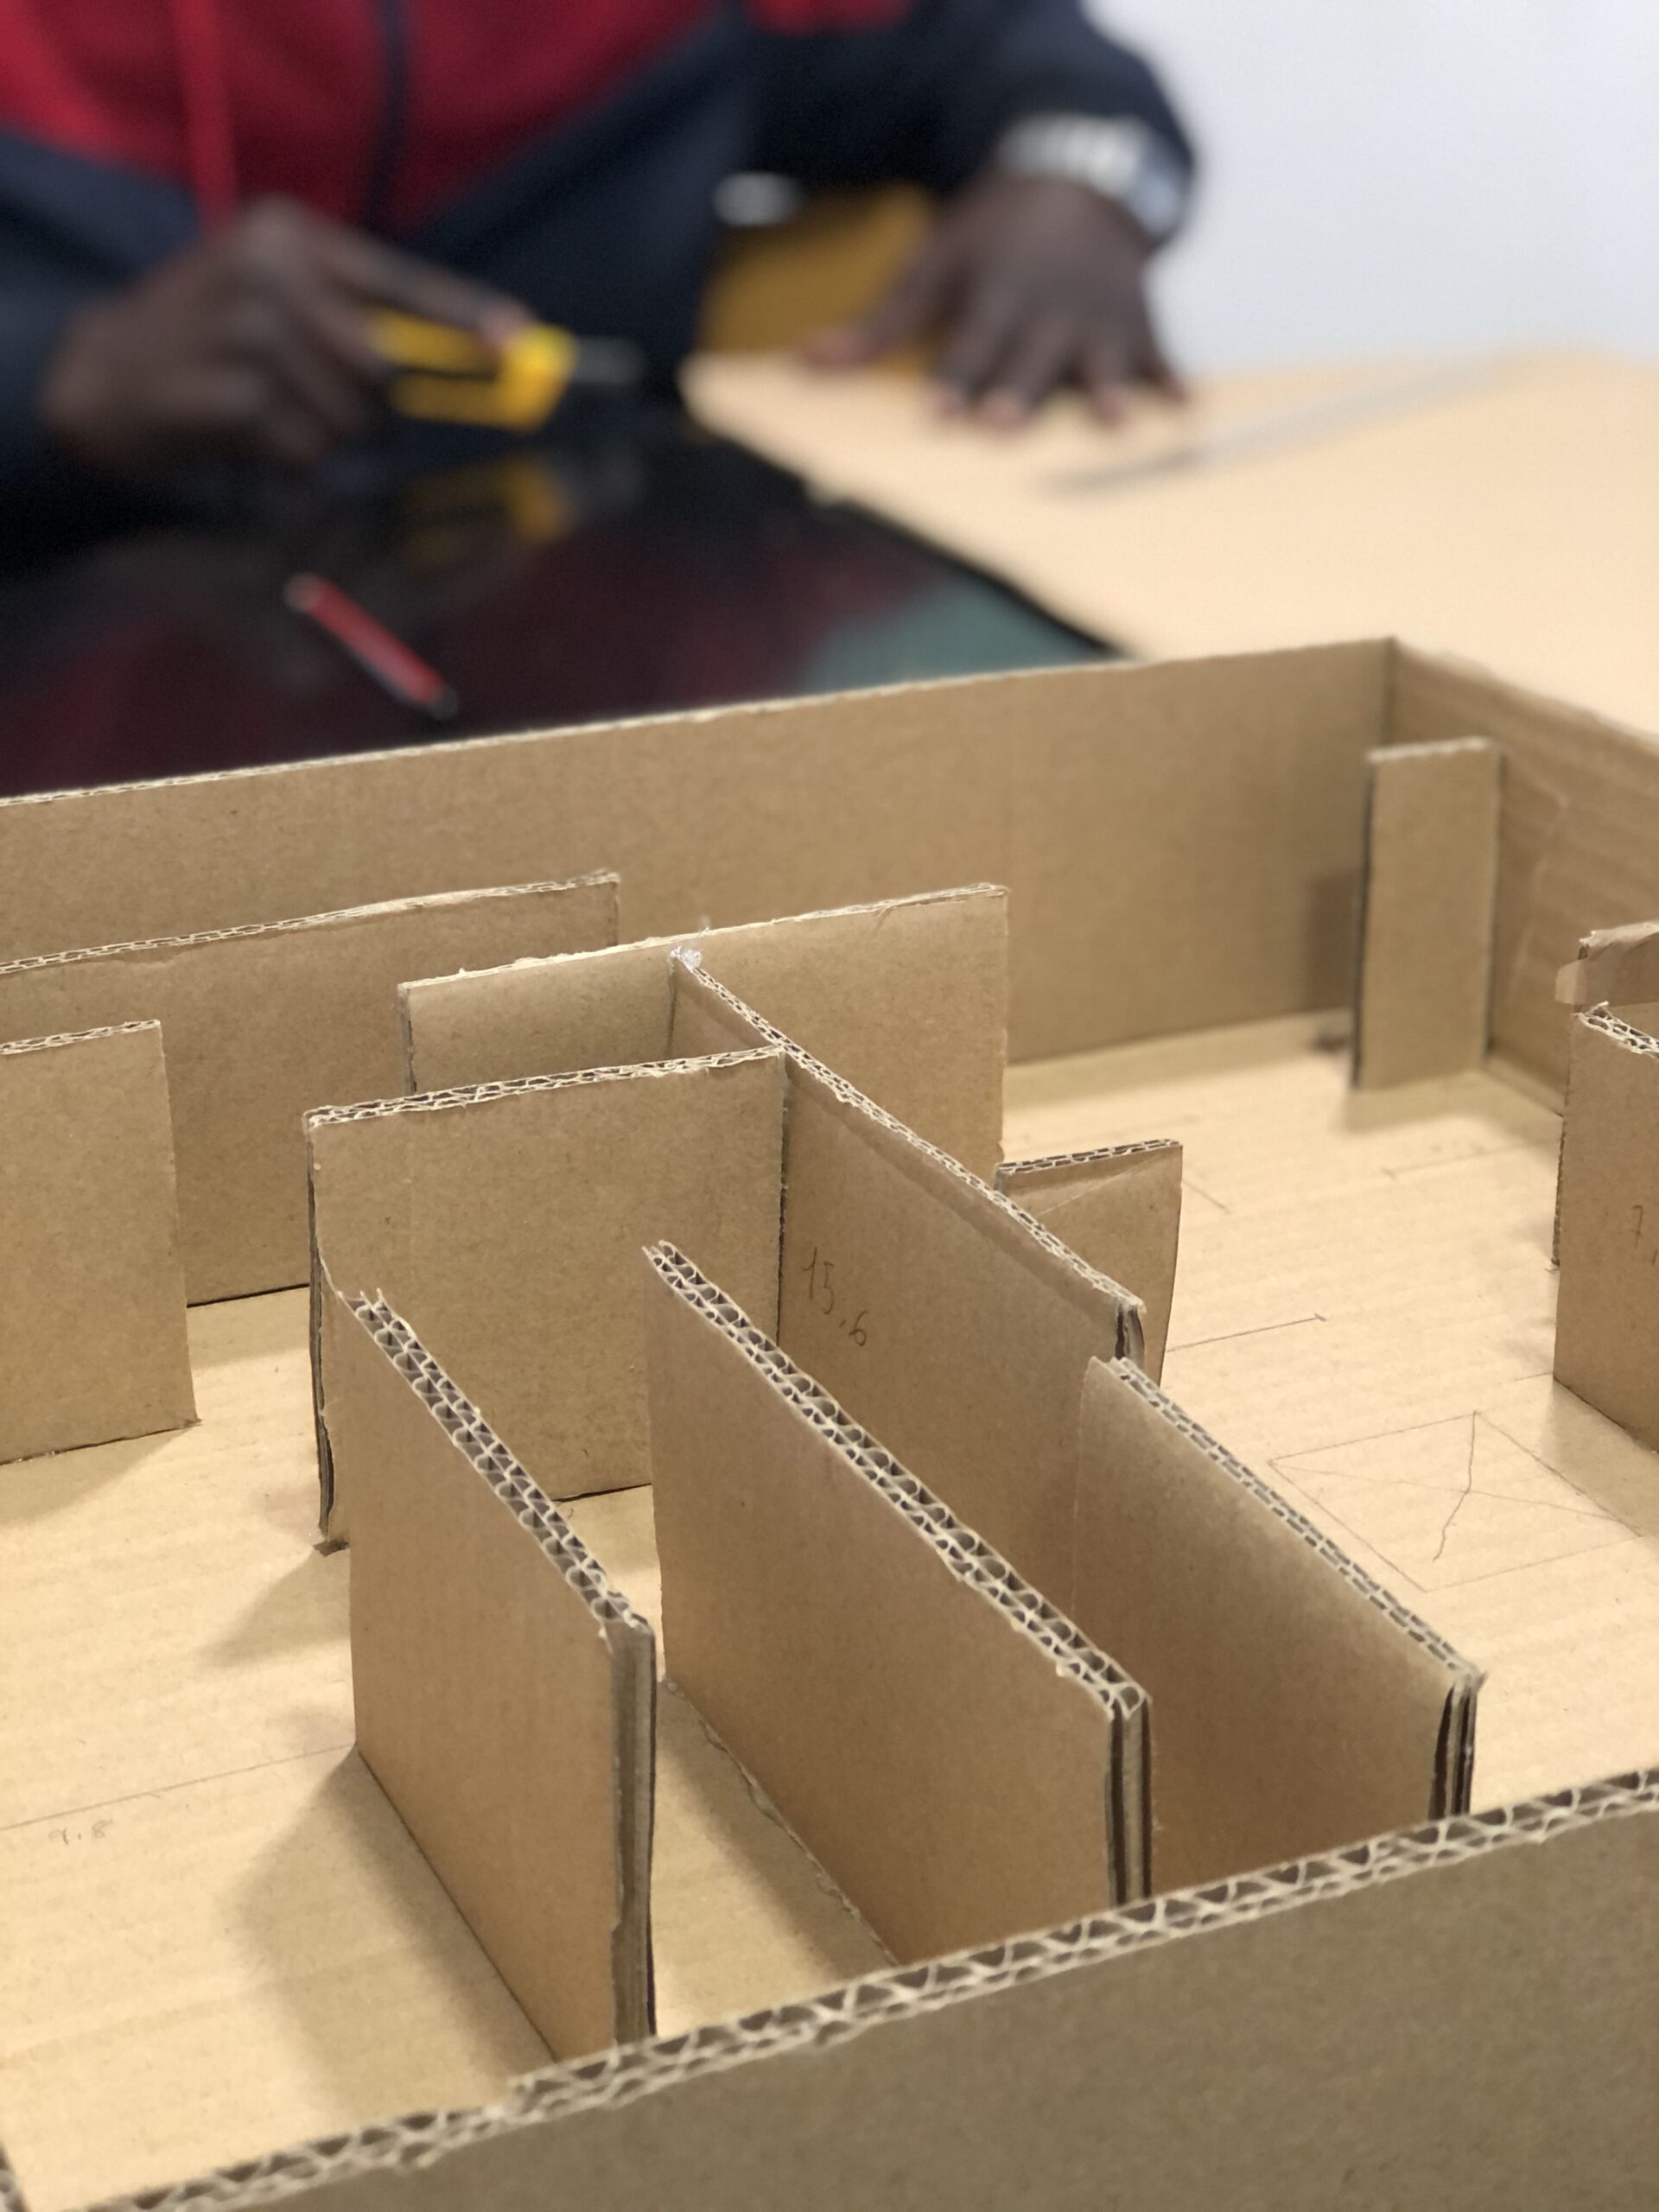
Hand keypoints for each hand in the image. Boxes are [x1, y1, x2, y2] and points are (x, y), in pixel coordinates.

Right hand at [40, 197, 529, 478]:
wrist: (105, 375)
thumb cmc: (208, 338)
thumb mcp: (274, 298)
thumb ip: (357, 318)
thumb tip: (468, 358)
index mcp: (289, 236)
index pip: (396, 280)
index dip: (462, 318)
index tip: (519, 344)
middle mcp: (270, 270)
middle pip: (383, 365)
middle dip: (370, 403)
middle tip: (316, 401)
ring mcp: (246, 331)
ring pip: (349, 417)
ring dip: (323, 434)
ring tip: (266, 410)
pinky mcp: (232, 394)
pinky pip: (306, 448)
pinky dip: (287, 455)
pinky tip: (244, 430)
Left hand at [806, 172, 1183, 426]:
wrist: (1074, 177)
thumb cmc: (992, 238)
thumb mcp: (932, 265)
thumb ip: (879, 325)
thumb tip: (806, 363)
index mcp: (996, 296)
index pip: (970, 344)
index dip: (953, 378)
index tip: (938, 415)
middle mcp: (1048, 310)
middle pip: (1029, 358)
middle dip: (1018, 390)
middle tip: (1004, 425)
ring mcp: (1099, 317)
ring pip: (1099, 359)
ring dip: (1106, 389)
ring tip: (1112, 424)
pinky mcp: (1139, 322)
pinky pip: (1159, 354)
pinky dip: (1173, 379)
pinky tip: (1185, 409)